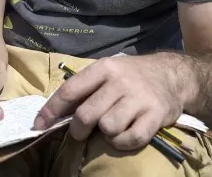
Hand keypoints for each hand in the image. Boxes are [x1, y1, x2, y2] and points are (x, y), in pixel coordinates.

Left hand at [33, 54, 195, 150]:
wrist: (172, 74)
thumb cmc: (132, 75)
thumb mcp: (108, 71)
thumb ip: (85, 88)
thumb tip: (55, 112)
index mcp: (104, 68)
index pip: (70, 90)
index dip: (51, 110)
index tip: (39, 125)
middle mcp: (120, 82)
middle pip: (87, 115)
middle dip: (78, 129)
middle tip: (81, 132)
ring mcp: (139, 98)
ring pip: (108, 128)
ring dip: (106, 134)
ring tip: (112, 126)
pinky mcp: (155, 115)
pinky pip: (130, 139)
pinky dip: (122, 143)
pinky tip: (125, 135)